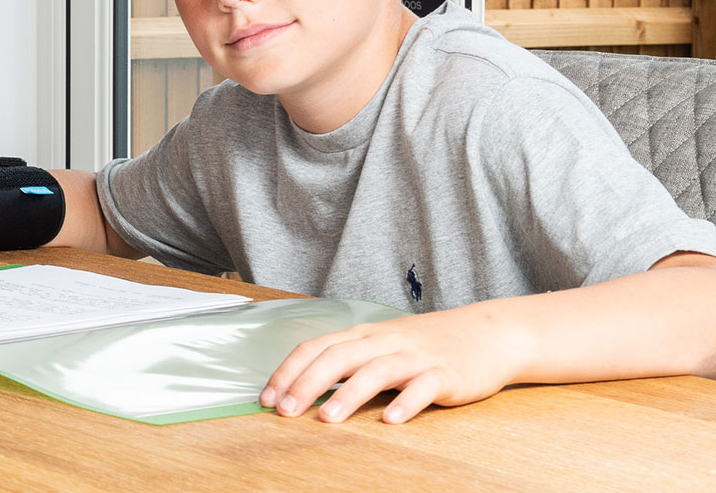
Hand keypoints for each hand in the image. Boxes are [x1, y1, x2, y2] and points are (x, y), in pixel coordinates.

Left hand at [259, 305, 528, 422]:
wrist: (488, 333)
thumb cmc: (426, 344)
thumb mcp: (381, 345)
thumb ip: (348, 362)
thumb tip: (302, 387)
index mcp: (363, 335)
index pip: (316, 348)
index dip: (288, 372)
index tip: (266, 398)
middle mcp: (384, 342)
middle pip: (338, 358)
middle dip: (307, 384)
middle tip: (284, 412)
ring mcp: (416, 357)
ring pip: (376, 371)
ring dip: (349, 395)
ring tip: (328, 419)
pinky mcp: (446, 374)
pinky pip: (423, 388)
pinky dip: (406, 402)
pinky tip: (391, 420)